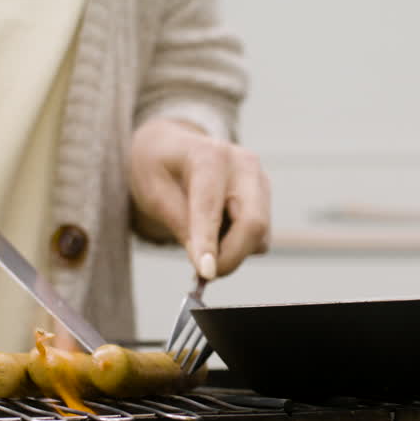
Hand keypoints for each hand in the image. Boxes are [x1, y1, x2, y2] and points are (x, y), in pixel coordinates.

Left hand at [129, 118, 270, 279]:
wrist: (173, 147)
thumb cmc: (158, 168)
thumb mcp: (153, 193)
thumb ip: (180, 225)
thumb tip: (206, 265)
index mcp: (209, 156)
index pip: (212, 206)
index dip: (208, 242)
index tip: (207, 272)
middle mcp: (244, 165)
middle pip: (253, 223)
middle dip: (231, 256)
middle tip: (206, 274)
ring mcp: (260, 180)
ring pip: (260, 235)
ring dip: (233, 252)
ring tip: (202, 242)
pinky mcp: (266, 197)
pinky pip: (260, 236)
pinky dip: (239, 245)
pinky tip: (218, 231)